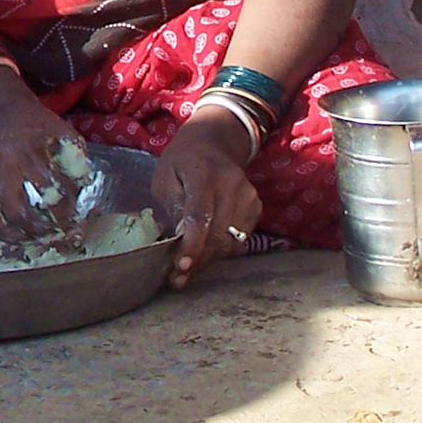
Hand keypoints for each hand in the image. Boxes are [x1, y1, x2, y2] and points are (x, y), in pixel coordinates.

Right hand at [0, 68, 91, 245]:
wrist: (2, 113)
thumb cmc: (37, 128)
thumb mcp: (63, 135)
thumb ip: (76, 165)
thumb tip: (85, 199)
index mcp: (30, 154)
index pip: (50, 195)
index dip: (65, 216)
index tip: (74, 225)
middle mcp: (3, 168)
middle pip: (18, 213)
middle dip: (39, 232)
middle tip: (53, 237)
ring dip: (14, 237)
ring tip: (31, 241)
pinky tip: (6, 234)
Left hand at [153, 109, 263, 289]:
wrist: (213, 143)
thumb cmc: (182, 161)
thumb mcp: (164, 176)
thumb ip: (172, 206)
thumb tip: (180, 239)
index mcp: (204, 174)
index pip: (200, 215)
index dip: (192, 244)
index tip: (181, 266)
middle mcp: (233, 185)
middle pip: (217, 234)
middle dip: (197, 261)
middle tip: (177, 279)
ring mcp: (249, 197)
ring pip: (230, 242)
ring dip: (208, 260)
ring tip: (186, 272)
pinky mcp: (256, 208)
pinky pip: (238, 239)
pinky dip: (220, 251)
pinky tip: (203, 255)